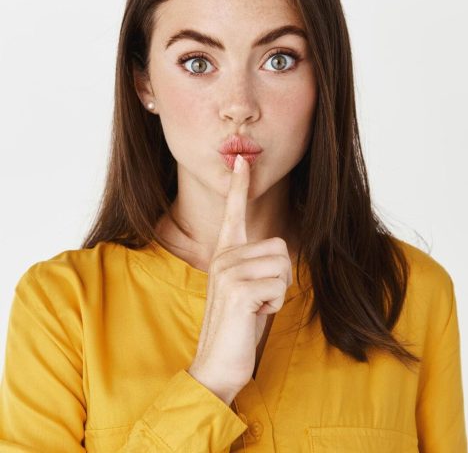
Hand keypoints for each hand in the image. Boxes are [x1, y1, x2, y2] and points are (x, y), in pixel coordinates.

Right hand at [188, 154, 291, 402]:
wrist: (217, 365)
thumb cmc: (239, 326)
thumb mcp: (249, 289)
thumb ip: (256, 266)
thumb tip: (278, 254)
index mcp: (225, 254)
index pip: (233, 212)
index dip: (239, 185)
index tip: (242, 160)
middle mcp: (223, 257)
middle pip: (280, 247)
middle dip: (280, 277)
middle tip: (259, 299)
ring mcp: (227, 272)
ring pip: (282, 265)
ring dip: (277, 292)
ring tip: (255, 308)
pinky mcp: (237, 290)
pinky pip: (279, 287)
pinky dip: (274, 306)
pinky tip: (253, 317)